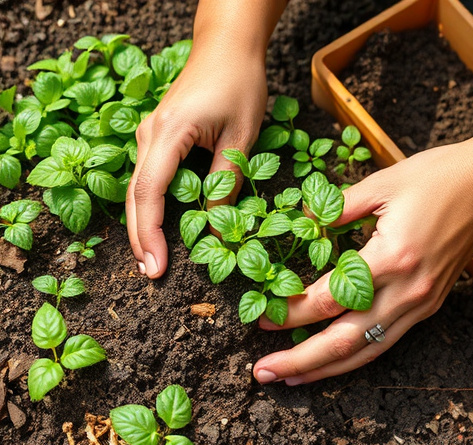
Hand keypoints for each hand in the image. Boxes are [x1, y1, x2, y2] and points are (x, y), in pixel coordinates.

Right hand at [126, 49, 266, 277]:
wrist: (227, 46)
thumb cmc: (239, 84)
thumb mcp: (241, 137)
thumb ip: (226, 183)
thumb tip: (218, 231)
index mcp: (169, 133)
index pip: (149, 192)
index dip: (150, 234)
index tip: (157, 266)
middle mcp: (150, 134)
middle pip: (134, 195)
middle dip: (140, 237)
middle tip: (150, 274)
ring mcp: (150, 134)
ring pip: (137, 188)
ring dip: (142, 225)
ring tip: (151, 259)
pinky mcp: (158, 136)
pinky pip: (147, 177)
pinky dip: (149, 206)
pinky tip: (157, 226)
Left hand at [253, 119, 472, 384]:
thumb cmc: (438, 177)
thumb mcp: (381, 184)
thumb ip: (335, 209)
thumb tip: (300, 222)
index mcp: (391, 258)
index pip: (328, 299)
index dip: (290, 313)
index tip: (262, 319)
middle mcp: (407, 292)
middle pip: (344, 341)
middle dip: (300, 361)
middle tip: (264, 373)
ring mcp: (420, 303)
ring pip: (366, 351)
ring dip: (325, 368)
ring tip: (291, 379)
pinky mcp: (427, 305)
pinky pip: (385, 341)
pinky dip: (354, 356)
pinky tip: (332, 361)